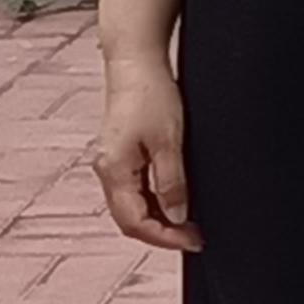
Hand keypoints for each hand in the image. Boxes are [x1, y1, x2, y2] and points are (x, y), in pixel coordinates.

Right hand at [92, 45, 198, 253]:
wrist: (136, 61)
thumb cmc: (150, 94)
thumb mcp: (168, 141)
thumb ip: (172, 183)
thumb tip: (177, 217)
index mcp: (114, 171)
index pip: (135, 222)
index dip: (165, 238)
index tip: (193, 241)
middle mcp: (108, 171)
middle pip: (131, 219)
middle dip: (163, 233)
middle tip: (196, 236)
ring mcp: (113, 163)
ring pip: (133, 206)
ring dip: (160, 219)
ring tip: (191, 222)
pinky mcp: (122, 154)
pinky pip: (135, 190)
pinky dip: (155, 201)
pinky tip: (176, 199)